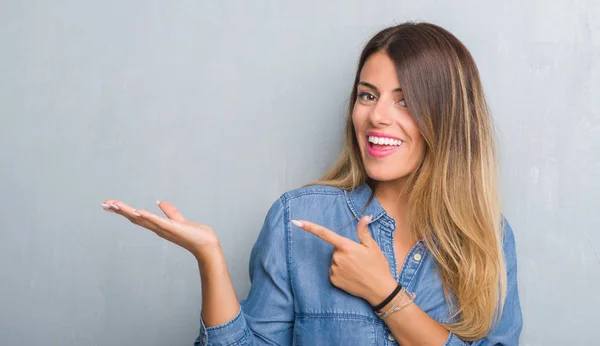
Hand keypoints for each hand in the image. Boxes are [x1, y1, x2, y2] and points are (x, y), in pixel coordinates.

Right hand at [101, 200, 220, 260]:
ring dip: (128, 212)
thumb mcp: (178, 220)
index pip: (136, 216)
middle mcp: (157, 228)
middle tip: (104, 204)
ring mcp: (163, 229)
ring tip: (114, 205)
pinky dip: (147, 217)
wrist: (206, 245)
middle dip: (119, 210)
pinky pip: (157, 221)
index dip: (123, 210)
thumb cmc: (193, 235)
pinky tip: (137, 211)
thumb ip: (169, 211)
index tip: (109, 204)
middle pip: (134, 217)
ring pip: (142, 219)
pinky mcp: (172, 228)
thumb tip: (160, 201)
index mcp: (157, 225)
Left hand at [292, 216, 396, 305]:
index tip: (296, 222)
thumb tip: (365, 217)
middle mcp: (337, 257)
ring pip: (334, 261)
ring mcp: (334, 270)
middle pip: (335, 249)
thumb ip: (363, 231)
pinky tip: (352, 276)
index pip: (324, 234)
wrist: (379, 289)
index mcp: (346, 246)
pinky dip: (341, 272)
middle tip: (359, 259)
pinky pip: (333, 271)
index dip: (309, 227)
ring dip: (343, 262)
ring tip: (357, 269)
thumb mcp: (372, 247)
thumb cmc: (378, 266)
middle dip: (344, 251)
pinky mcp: (333, 280)